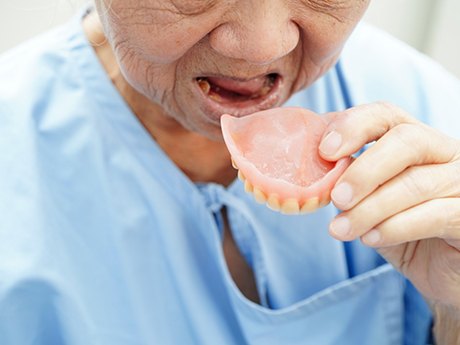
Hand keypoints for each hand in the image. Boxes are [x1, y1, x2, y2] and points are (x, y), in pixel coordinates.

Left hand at [319, 102, 459, 308]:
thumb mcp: (368, 199)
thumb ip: (347, 177)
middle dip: (364, 170)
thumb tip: (310, 161)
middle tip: (336, 198)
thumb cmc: (399, 228)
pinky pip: (435, 215)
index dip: (353, 126)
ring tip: (340, 230)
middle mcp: (444, 154)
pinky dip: (395, 227)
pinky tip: (371, 238)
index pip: (386, 115)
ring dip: (370, 208)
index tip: (325, 151)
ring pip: (416, 183)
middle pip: (407, 140)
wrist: (440, 271)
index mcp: (415, 141)